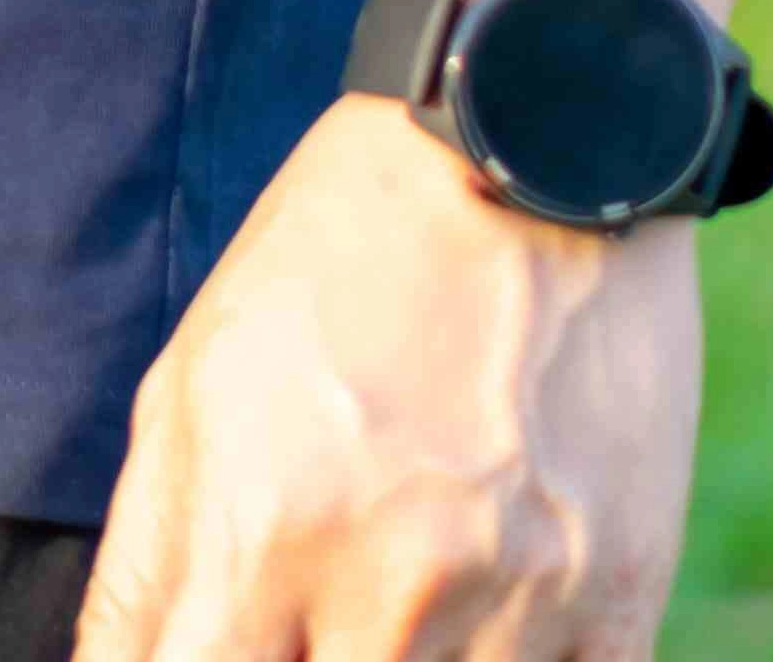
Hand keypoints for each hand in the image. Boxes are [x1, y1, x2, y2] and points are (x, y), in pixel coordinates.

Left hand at [74, 99, 698, 661]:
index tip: (212, 650)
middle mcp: (393, 587)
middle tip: (310, 612)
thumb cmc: (334, 268)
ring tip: (393, 590)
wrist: (530, 160)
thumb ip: (148, 564)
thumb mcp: (194, 385)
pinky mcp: (624, 603)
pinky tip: (484, 613)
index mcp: (264, 531)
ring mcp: (521, 605)